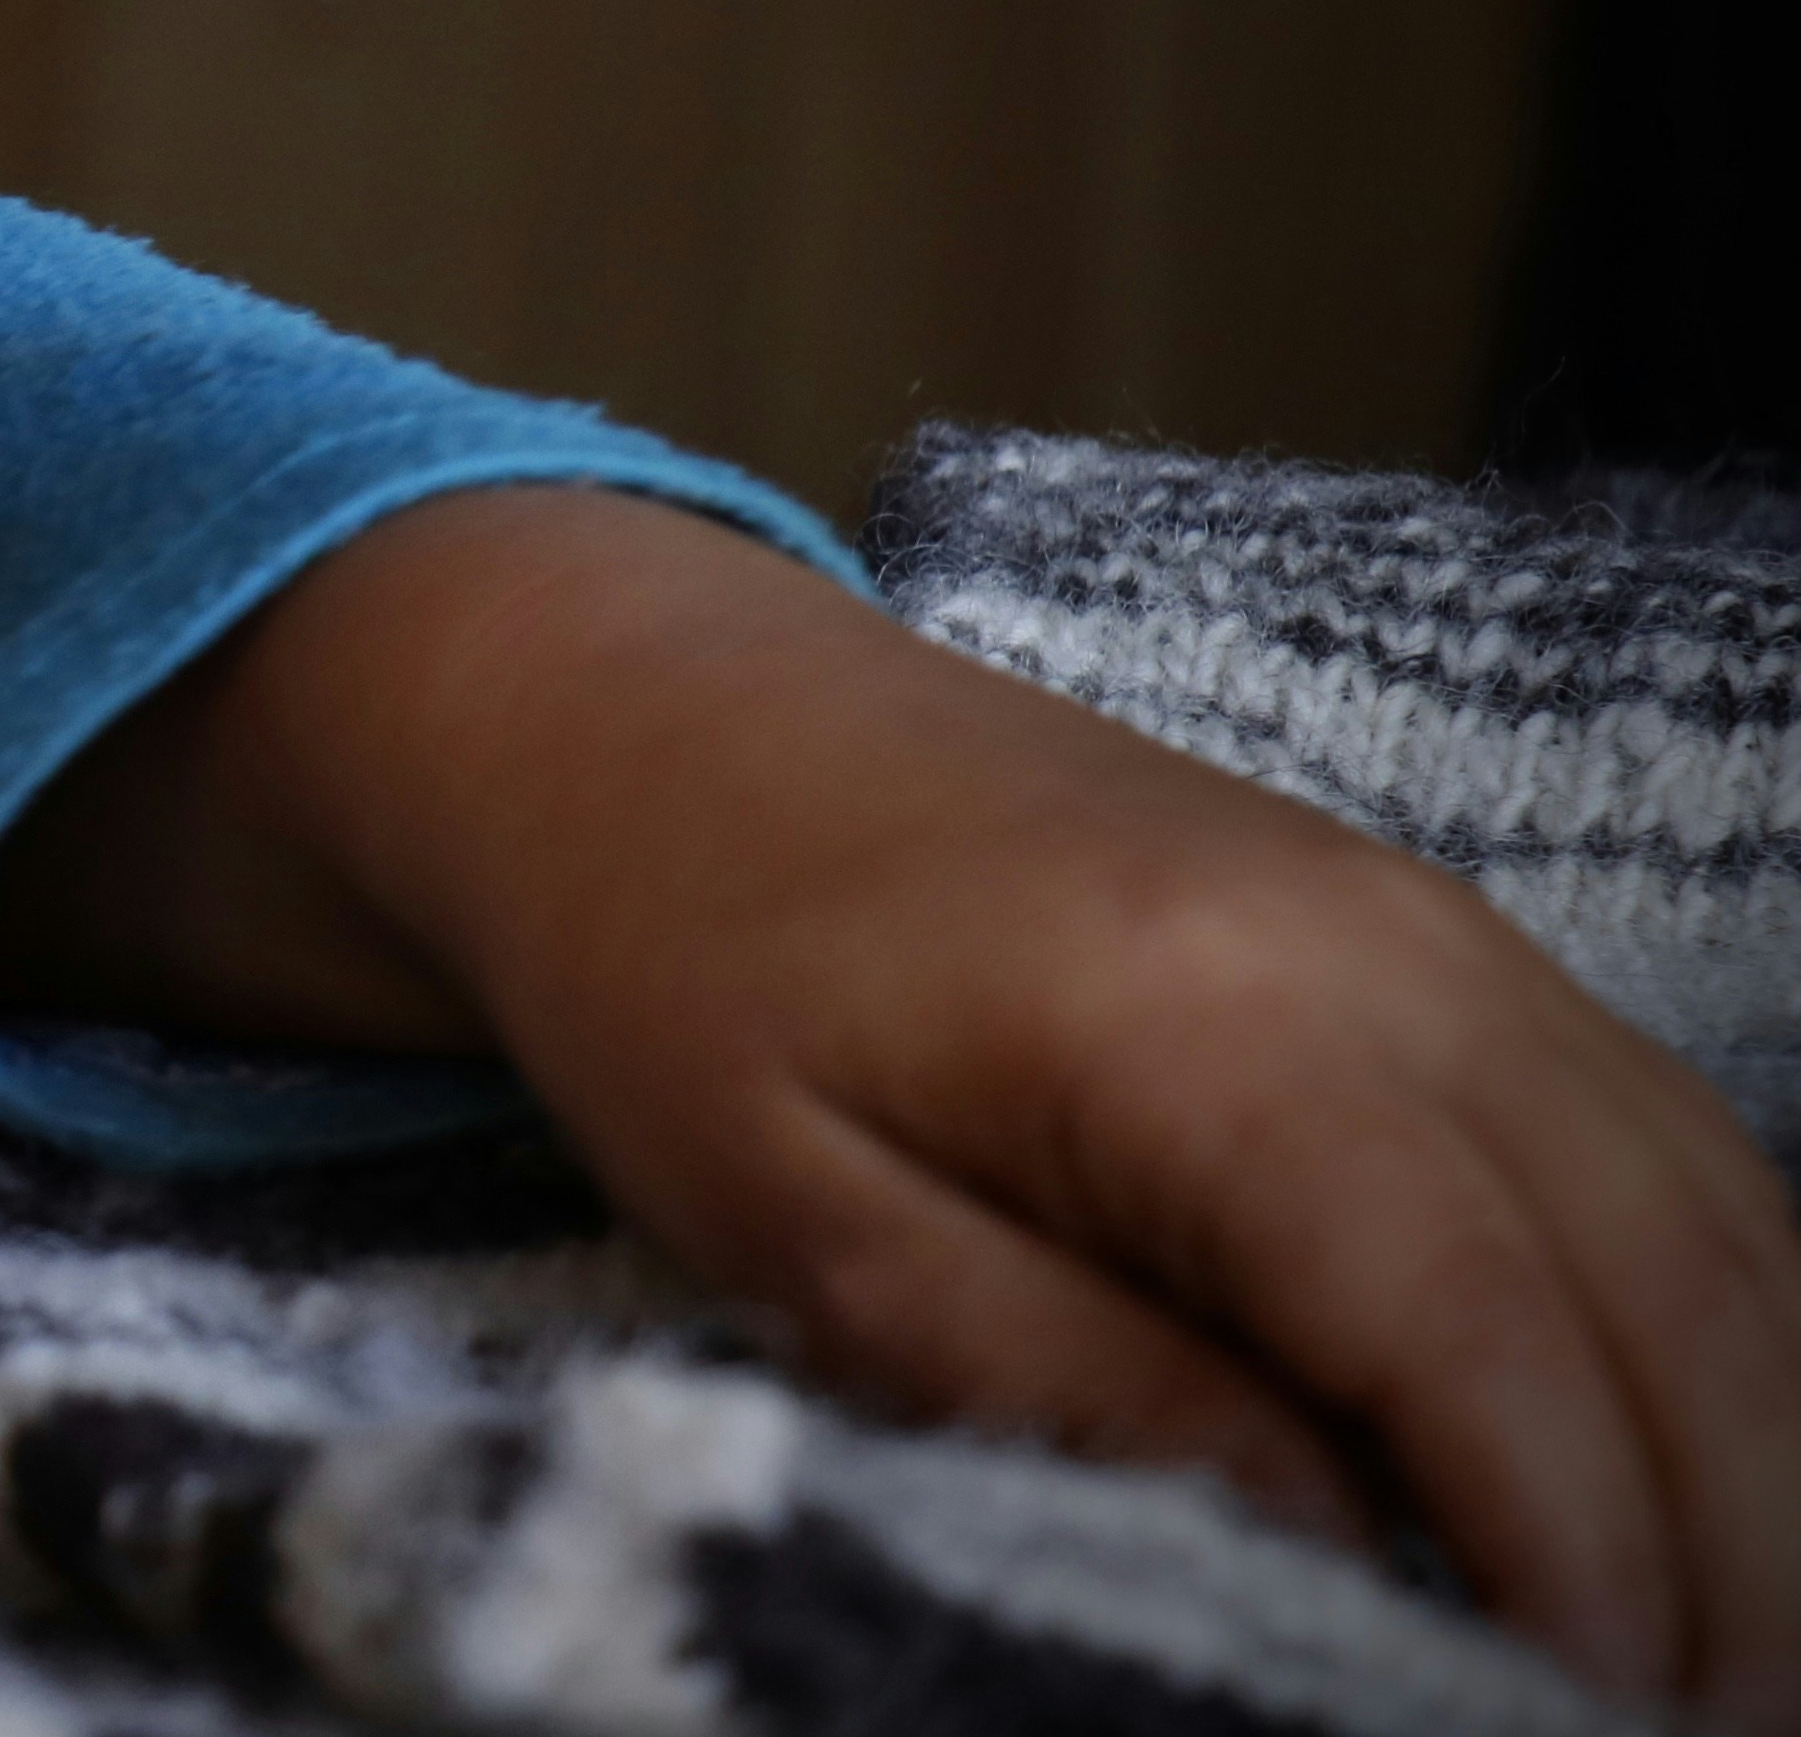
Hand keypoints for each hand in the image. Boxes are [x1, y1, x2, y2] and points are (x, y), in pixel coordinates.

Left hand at [0, 487, 1800, 1730]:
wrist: (643, 700)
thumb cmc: (677, 955)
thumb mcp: (793, 1217)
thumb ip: (1061, 1382)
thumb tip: (1322, 1544)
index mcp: (1206, 1024)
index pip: (1479, 1339)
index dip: (1573, 1565)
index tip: (1587, 1734)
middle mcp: (1381, 954)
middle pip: (1661, 1298)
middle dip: (1726, 1560)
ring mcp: (1433, 928)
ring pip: (1715, 1229)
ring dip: (1758, 1463)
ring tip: (1728, 1673)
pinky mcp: (1433, 939)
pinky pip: (1661, 1150)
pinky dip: (1719, 1331)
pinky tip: (1700, 1483)